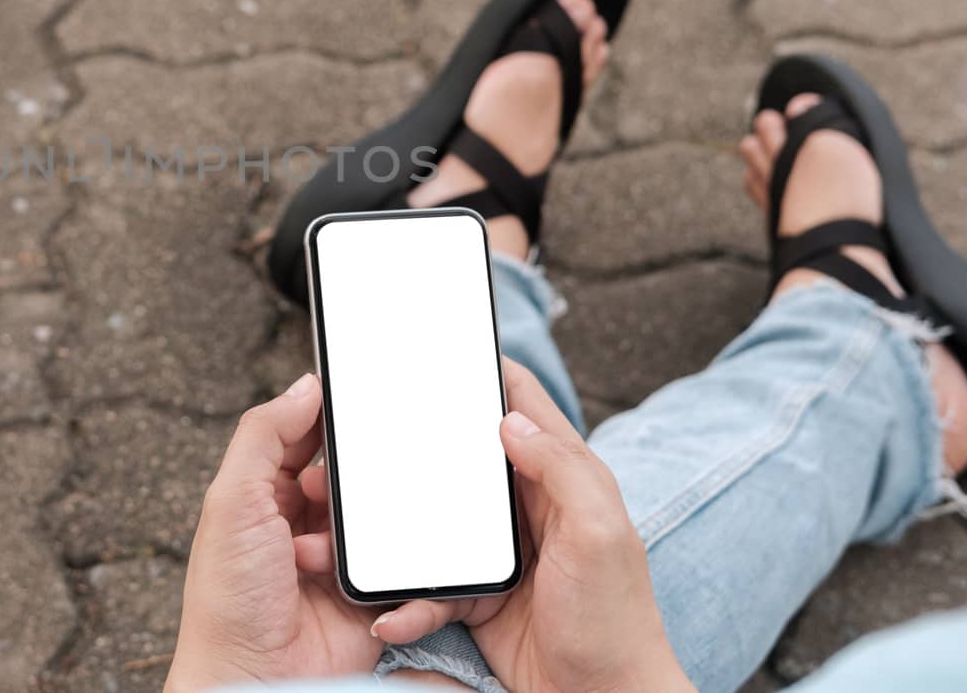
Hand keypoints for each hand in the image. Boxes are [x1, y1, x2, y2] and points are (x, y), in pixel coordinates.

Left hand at [164, 373, 379, 692]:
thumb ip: (263, 435)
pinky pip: (400, 559)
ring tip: (323, 552)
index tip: (355, 394)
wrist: (255, 680)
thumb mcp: (231, 501)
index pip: (303, 435)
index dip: (326, 416)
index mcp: (264, 494)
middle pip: (348, 472)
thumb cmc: (227, 600)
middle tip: (335, 490)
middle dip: (350, 475)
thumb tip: (305, 386)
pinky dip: (391, 560)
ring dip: (361, 526)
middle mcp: (302, 522)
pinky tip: (362, 572)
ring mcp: (339, 558)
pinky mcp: (371, 592)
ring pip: (377, 513)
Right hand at [365, 360, 693, 692]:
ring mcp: (498, 551)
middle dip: (416, 445)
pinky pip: (428, 586)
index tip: (440, 344)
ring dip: (395, 528)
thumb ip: (561, 469)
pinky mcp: (476, 595)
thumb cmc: (615, 622)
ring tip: (350, 530)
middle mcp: (526, 506)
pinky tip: (392, 613)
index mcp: (562, 476)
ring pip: (431, 520)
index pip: (521, 401)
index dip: (484, 367)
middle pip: (461, 456)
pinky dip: (408, 601)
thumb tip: (509, 419)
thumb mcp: (599, 534)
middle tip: (367, 433)